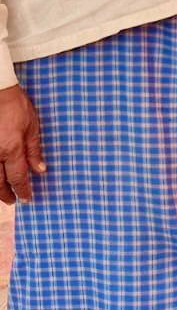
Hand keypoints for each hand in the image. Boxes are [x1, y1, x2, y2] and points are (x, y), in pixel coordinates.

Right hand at [0, 86, 44, 203]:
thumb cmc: (17, 107)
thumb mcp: (32, 126)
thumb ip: (34, 150)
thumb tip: (40, 170)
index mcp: (12, 149)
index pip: (18, 177)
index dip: (23, 190)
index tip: (27, 199)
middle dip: (5, 194)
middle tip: (12, 201)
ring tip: (2, 194)